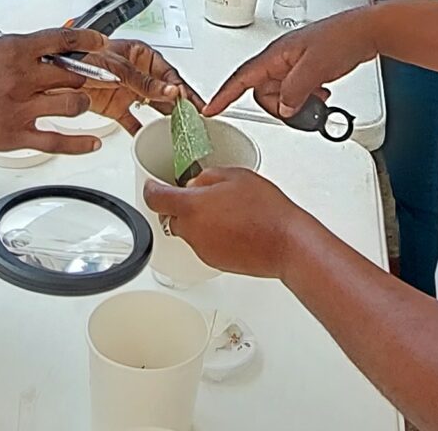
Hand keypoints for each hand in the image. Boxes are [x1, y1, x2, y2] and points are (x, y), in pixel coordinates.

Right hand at [0, 29, 110, 154]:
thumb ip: (5, 53)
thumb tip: (23, 53)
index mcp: (12, 51)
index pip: (61, 40)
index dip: (87, 41)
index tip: (100, 43)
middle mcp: (22, 77)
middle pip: (73, 75)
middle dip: (85, 77)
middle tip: (93, 79)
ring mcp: (20, 108)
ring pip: (73, 105)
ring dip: (81, 104)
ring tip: (80, 105)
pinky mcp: (13, 136)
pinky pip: (57, 141)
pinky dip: (79, 144)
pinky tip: (91, 144)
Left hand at [77, 38, 192, 131]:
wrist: (51, 74)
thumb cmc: (80, 57)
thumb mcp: (118, 68)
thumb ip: (145, 82)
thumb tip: (171, 91)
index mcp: (141, 54)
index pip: (170, 74)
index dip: (182, 88)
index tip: (191, 103)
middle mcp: (137, 72)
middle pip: (165, 90)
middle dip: (181, 105)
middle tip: (196, 120)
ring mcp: (127, 91)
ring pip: (153, 106)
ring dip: (165, 118)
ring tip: (180, 130)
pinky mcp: (115, 107)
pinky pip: (133, 121)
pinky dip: (141, 131)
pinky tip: (151, 139)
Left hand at [142, 167, 314, 278]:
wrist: (286, 243)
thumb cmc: (267, 210)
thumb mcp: (236, 176)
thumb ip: (207, 177)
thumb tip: (194, 184)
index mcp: (192, 207)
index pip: (155, 198)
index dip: (151, 189)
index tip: (153, 185)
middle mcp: (192, 230)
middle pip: (171, 217)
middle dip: (180, 207)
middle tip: (202, 197)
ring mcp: (202, 249)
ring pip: (189, 231)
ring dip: (198, 221)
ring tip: (226, 212)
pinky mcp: (214, 262)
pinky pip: (203, 244)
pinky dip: (211, 235)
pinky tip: (233, 227)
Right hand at [206, 3, 381, 119]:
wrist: (366, 32)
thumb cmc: (342, 38)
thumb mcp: (315, 68)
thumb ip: (294, 91)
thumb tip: (282, 107)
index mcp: (276, 54)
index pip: (241, 78)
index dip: (224, 95)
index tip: (210, 109)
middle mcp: (281, 58)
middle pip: (263, 91)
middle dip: (279, 105)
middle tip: (300, 108)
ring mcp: (294, 63)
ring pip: (281, 93)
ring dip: (296, 102)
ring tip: (317, 98)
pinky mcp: (307, 68)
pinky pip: (296, 90)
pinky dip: (306, 98)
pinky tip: (321, 93)